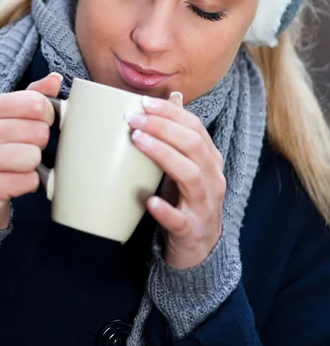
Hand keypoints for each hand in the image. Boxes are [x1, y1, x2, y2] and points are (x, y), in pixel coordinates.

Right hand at [0, 72, 62, 229]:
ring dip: (33, 164)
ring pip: (35, 156)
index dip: (48, 115)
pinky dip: (29, 183)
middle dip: (40, 143)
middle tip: (23, 148)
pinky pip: (30, 180)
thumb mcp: (10, 116)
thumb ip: (33, 96)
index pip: (36, 103)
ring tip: (17, 165)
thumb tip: (55, 79)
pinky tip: (13, 181)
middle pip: (39, 131)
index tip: (40, 123)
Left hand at [126, 93, 225, 269]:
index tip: (143, 102)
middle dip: (162, 127)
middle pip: (193, 145)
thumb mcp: (187, 163)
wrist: (199, 248)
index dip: (170, 113)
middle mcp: (212, 179)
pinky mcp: (192, 231)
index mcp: (210, 160)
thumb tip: (173, 96)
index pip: (195, 127)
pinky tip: (148, 200)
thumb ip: (180, 132)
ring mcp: (204, 205)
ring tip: (137, 142)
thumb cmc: (187, 199)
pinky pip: (180, 220)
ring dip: (163, 155)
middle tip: (133, 119)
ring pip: (190, 175)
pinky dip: (165, 210)